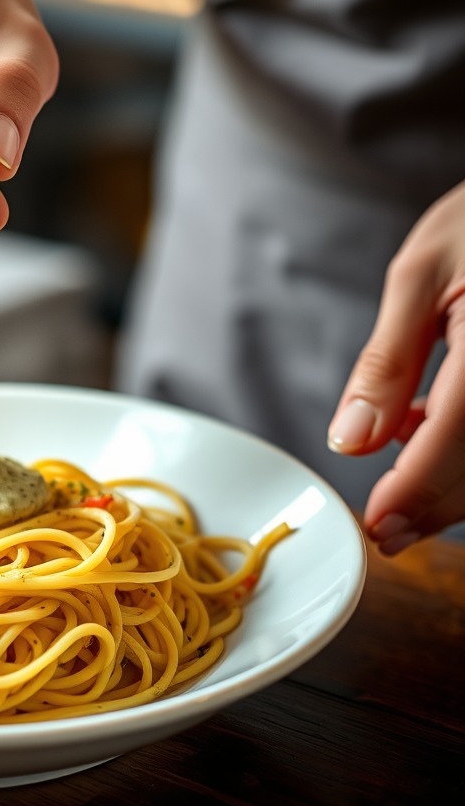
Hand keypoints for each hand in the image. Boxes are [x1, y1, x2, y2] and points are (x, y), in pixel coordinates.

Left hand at [327, 180, 464, 553]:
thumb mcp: (416, 278)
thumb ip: (386, 365)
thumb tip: (351, 442)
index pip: (457, 437)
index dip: (416, 490)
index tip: (378, 525)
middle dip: (436, 504)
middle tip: (387, 527)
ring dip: (456, 483)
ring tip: (402, 475)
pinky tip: (433, 432)